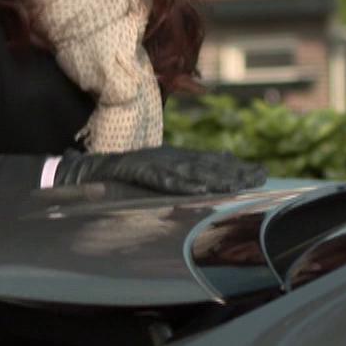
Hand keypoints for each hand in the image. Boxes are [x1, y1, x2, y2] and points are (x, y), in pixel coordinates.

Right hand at [55, 145, 267, 195]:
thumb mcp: (154, 178)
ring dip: (216, 177)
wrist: (83, 174)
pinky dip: (182, 183)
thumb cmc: (119, 180)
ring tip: (239, 184)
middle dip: (235, 171)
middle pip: (207, 163)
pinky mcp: (136, 170)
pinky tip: (200, 189)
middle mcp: (166, 156)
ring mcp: (152, 162)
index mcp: (172, 158)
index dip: (236, 167)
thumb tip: (207, 181)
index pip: (211, 161)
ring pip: (190, 169)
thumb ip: (178, 178)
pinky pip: (163, 178)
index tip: (261, 174)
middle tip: (261, 177)